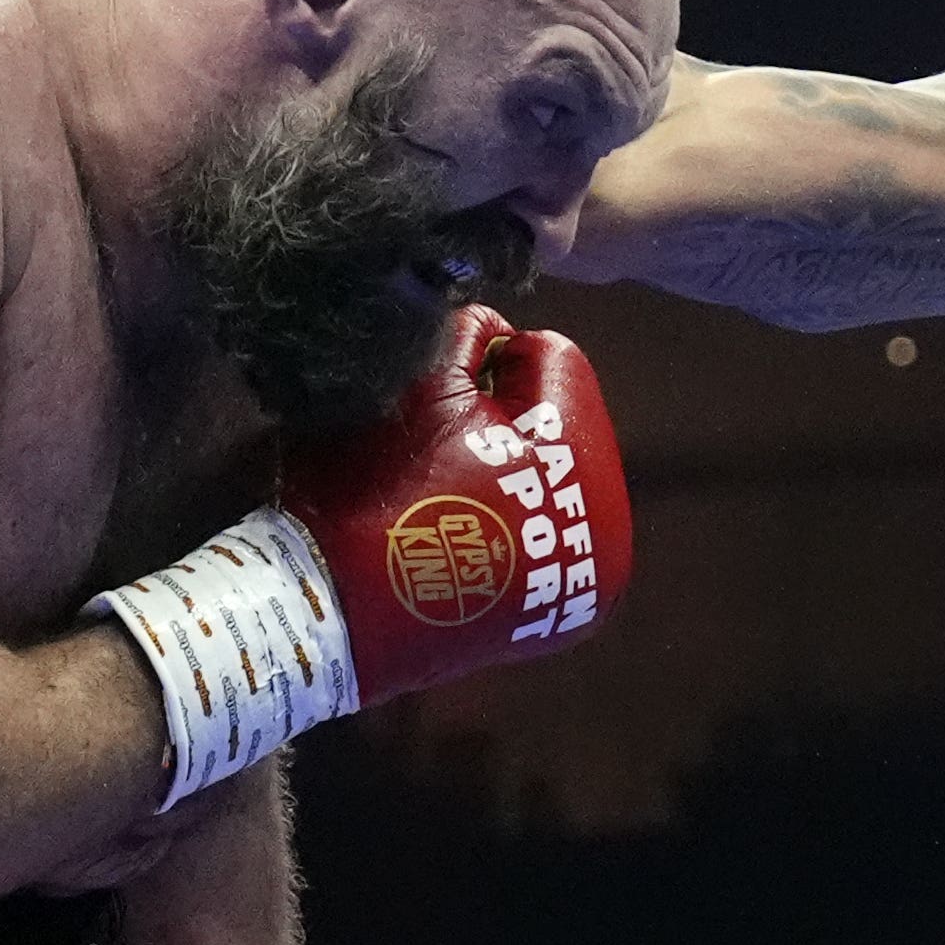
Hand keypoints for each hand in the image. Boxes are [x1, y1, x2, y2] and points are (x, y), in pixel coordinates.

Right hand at [283, 306, 634, 706]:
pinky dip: (518, 529)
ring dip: (518, 473)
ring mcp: (593, 575)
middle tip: (444, 450)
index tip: (442, 393)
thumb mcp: (420, 380)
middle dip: (511, 419)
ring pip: (559, 480)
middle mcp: (609, 516)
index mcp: (582, 450)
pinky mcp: (567, 616)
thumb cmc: (376, 485)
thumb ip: (471, 332)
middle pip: (563, 421)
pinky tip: (467, 538)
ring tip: (451, 496)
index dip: (489, 360)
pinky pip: (551, 538)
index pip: (552, 357)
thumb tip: (498, 329)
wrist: (335, 613)